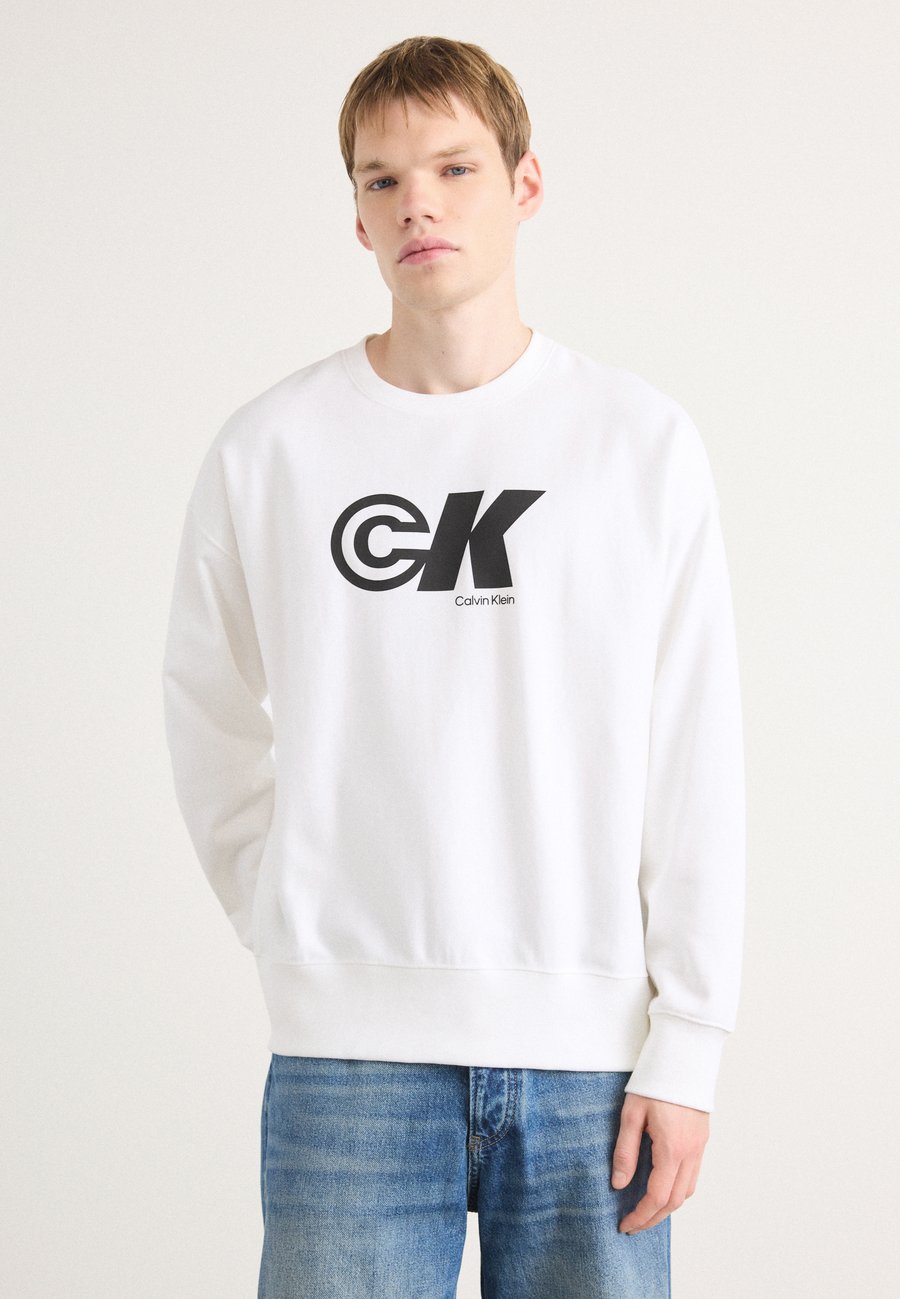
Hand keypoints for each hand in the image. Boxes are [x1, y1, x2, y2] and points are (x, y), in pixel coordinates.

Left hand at [611, 1092, 709, 1233]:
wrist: (683, 1057)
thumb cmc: (654, 1082)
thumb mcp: (631, 1114)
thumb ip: (625, 1151)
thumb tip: (619, 1184)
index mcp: (672, 1149)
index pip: (657, 1196)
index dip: (641, 1215)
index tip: (625, 1224)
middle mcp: (691, 1153)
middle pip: (675, 1201)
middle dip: (653, 1218)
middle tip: (633, 1225)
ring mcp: (700, 1147)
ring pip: (687, 1191)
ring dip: (667, 1206)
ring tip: (645, 1210)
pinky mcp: (702, 1140)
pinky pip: (693, 1176)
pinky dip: (678, 1190)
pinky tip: (662, 1187)